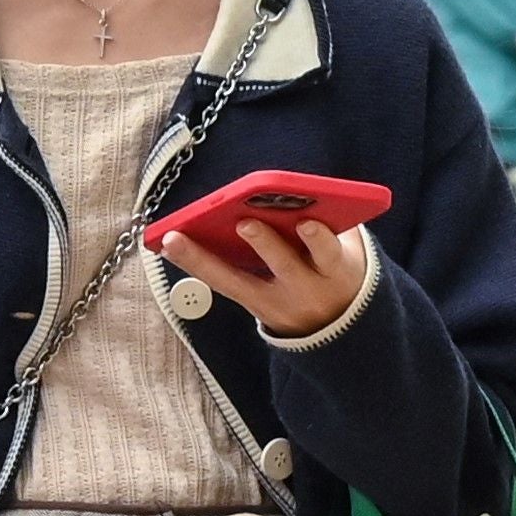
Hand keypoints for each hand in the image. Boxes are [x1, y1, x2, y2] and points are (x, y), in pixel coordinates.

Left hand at [154, 205, 376, 339]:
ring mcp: (275, 303)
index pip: (328, 254)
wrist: (337, 326)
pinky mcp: (253, 307)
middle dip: (265, 245)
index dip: (317, 239)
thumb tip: (303, 190)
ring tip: (175, 238)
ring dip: (203, 259)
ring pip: (236, 281)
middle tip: (245, 223)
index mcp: (335, 270)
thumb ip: (333, 223)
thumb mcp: (347, 250)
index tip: (305, 222)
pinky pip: (221, 285)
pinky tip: (169, 245)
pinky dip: (194, 265)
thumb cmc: (335, 270)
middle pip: (284, 266)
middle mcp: (305, 290)